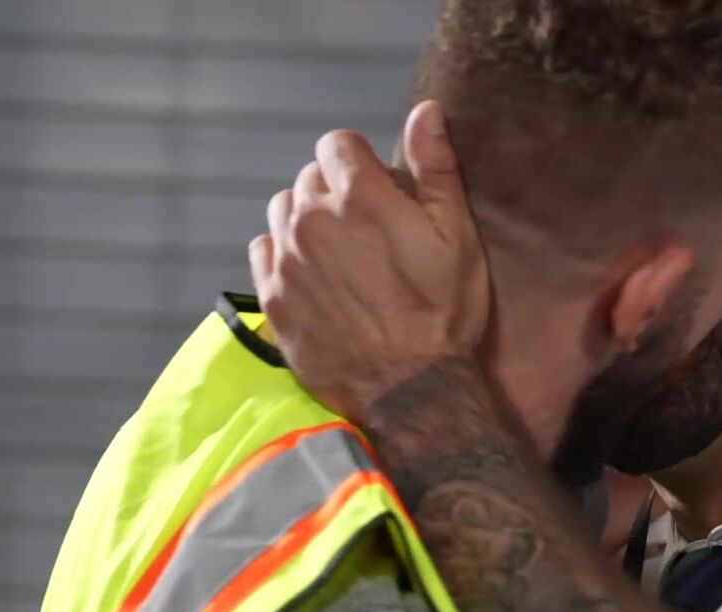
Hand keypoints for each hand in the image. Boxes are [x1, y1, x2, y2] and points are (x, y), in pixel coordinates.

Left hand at [250, 101, 488, 420]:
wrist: (412, 391)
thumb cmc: (443, 314)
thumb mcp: (458, 236)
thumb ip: (437, 167)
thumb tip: (426, 110)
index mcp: (359, 196)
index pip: (337, 144)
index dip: (361, 162)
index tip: (380, 190)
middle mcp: (312, 220)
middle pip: (310, 177)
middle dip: (336, 192)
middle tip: (369, 231)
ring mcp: (287, 260)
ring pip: (284, 211)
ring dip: (307, 221)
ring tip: (341, 254)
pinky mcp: (273, 298)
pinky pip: (264, 251)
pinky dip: (285, 254)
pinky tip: (316, 277)